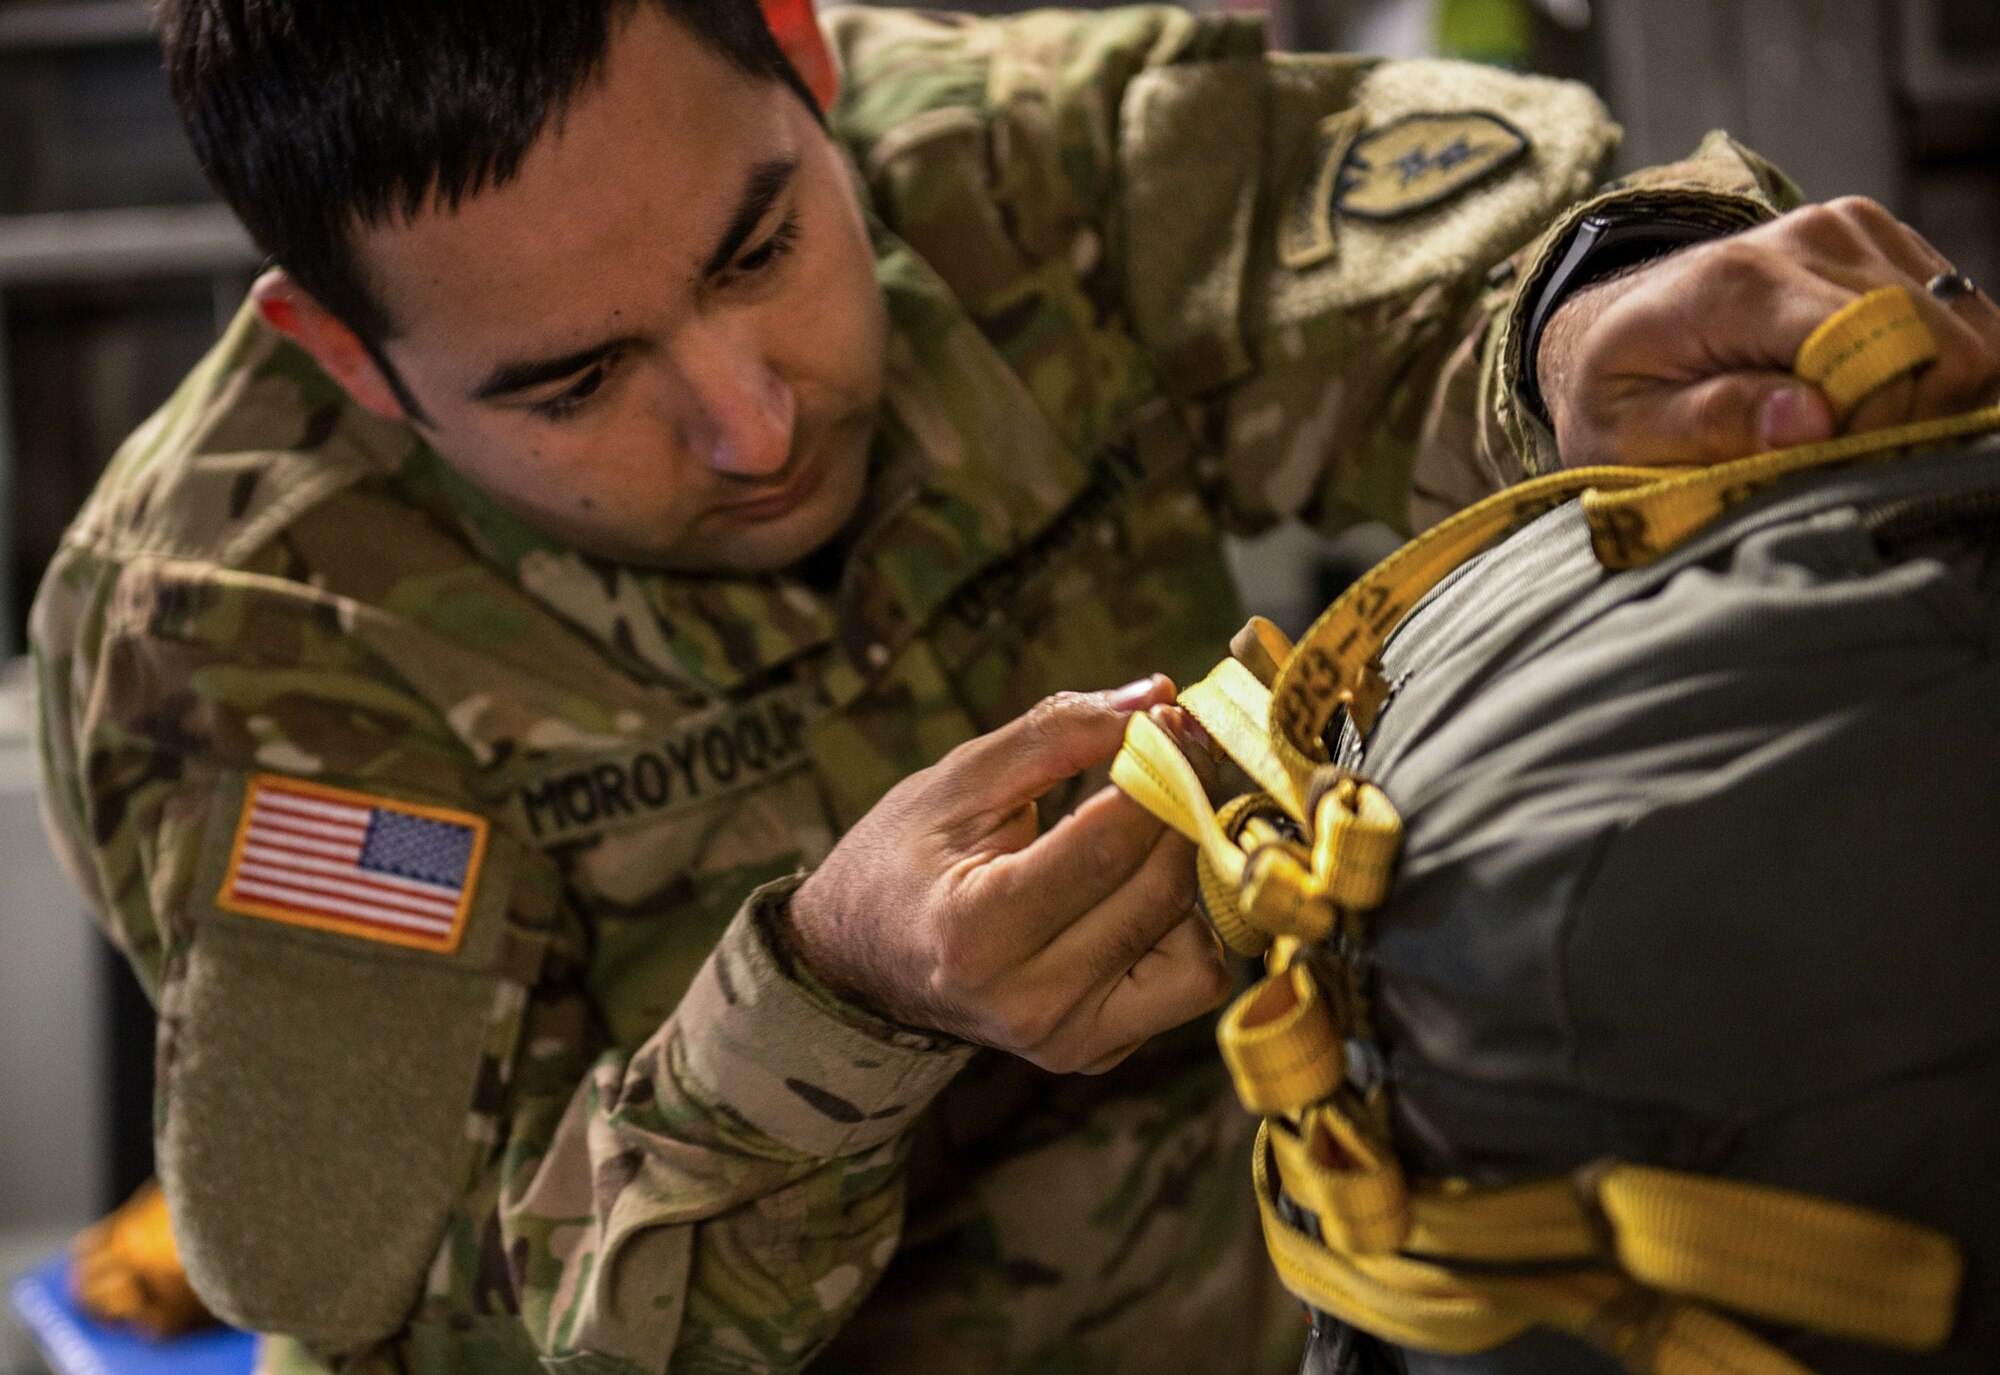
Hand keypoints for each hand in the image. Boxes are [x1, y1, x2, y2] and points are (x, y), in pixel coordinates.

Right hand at [784, 678, 1230, 1074]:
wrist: (856, 964)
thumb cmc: (900, 859)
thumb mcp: (958, 780)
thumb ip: (1057, 732)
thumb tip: (1162, 696)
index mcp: (977, 931)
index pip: (1109, 844)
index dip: (1160, 771)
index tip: (1170, 724)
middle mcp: (1030, 1003)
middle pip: (1162, 892)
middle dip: (1183, 812)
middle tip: (1171, 760)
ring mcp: (1068, 1041)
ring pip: (1197, 951)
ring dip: (1183, 879)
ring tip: (1136, 839)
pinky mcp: (1097, 1053)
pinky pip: (1186, 984)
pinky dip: (1178, 929)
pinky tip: (1127, 897)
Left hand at [1537, 197, 1999, 466]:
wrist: (1612, 325)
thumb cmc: (1617, 391)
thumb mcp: (1628, 432)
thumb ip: (1710, 425)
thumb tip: (1810, 423)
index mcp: (1742, 284)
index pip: (1875, 348)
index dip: (1875, 423)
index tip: (1829, 461)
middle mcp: (1811, 237)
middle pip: (1939, 343)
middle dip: (1907, 416)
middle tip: (1839, 453)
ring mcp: (1854, 230)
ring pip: (1965, 331)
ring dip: (1925, 394)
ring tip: (1847, 422)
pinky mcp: (1882, 239)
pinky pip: (1960, 316)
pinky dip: (1931, 367)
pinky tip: (1868, 391)